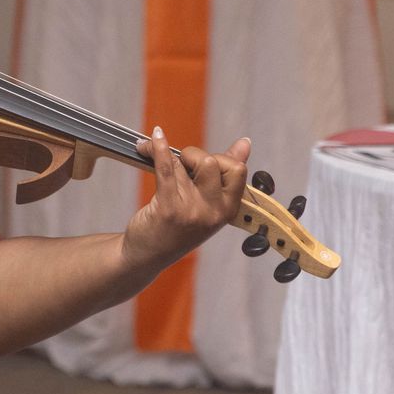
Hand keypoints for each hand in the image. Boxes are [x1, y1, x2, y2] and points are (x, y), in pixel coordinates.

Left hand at [123, 129, 251, 272]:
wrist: (148, 255)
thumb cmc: (177, 227)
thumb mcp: (208, 204)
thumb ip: (226, 174)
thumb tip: (245, 142)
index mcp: (228, 209)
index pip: (237, 169)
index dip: (219, 158)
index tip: (201, 163)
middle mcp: (214, 211)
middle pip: (212, 163)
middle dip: (194, 155)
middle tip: (180, 164)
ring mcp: (192, 211)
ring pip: (184, 165)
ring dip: (166, 154)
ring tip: (151, 153)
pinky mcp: (169, 208)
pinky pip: (166, 168)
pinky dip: (159, 148)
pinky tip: (155, 137)